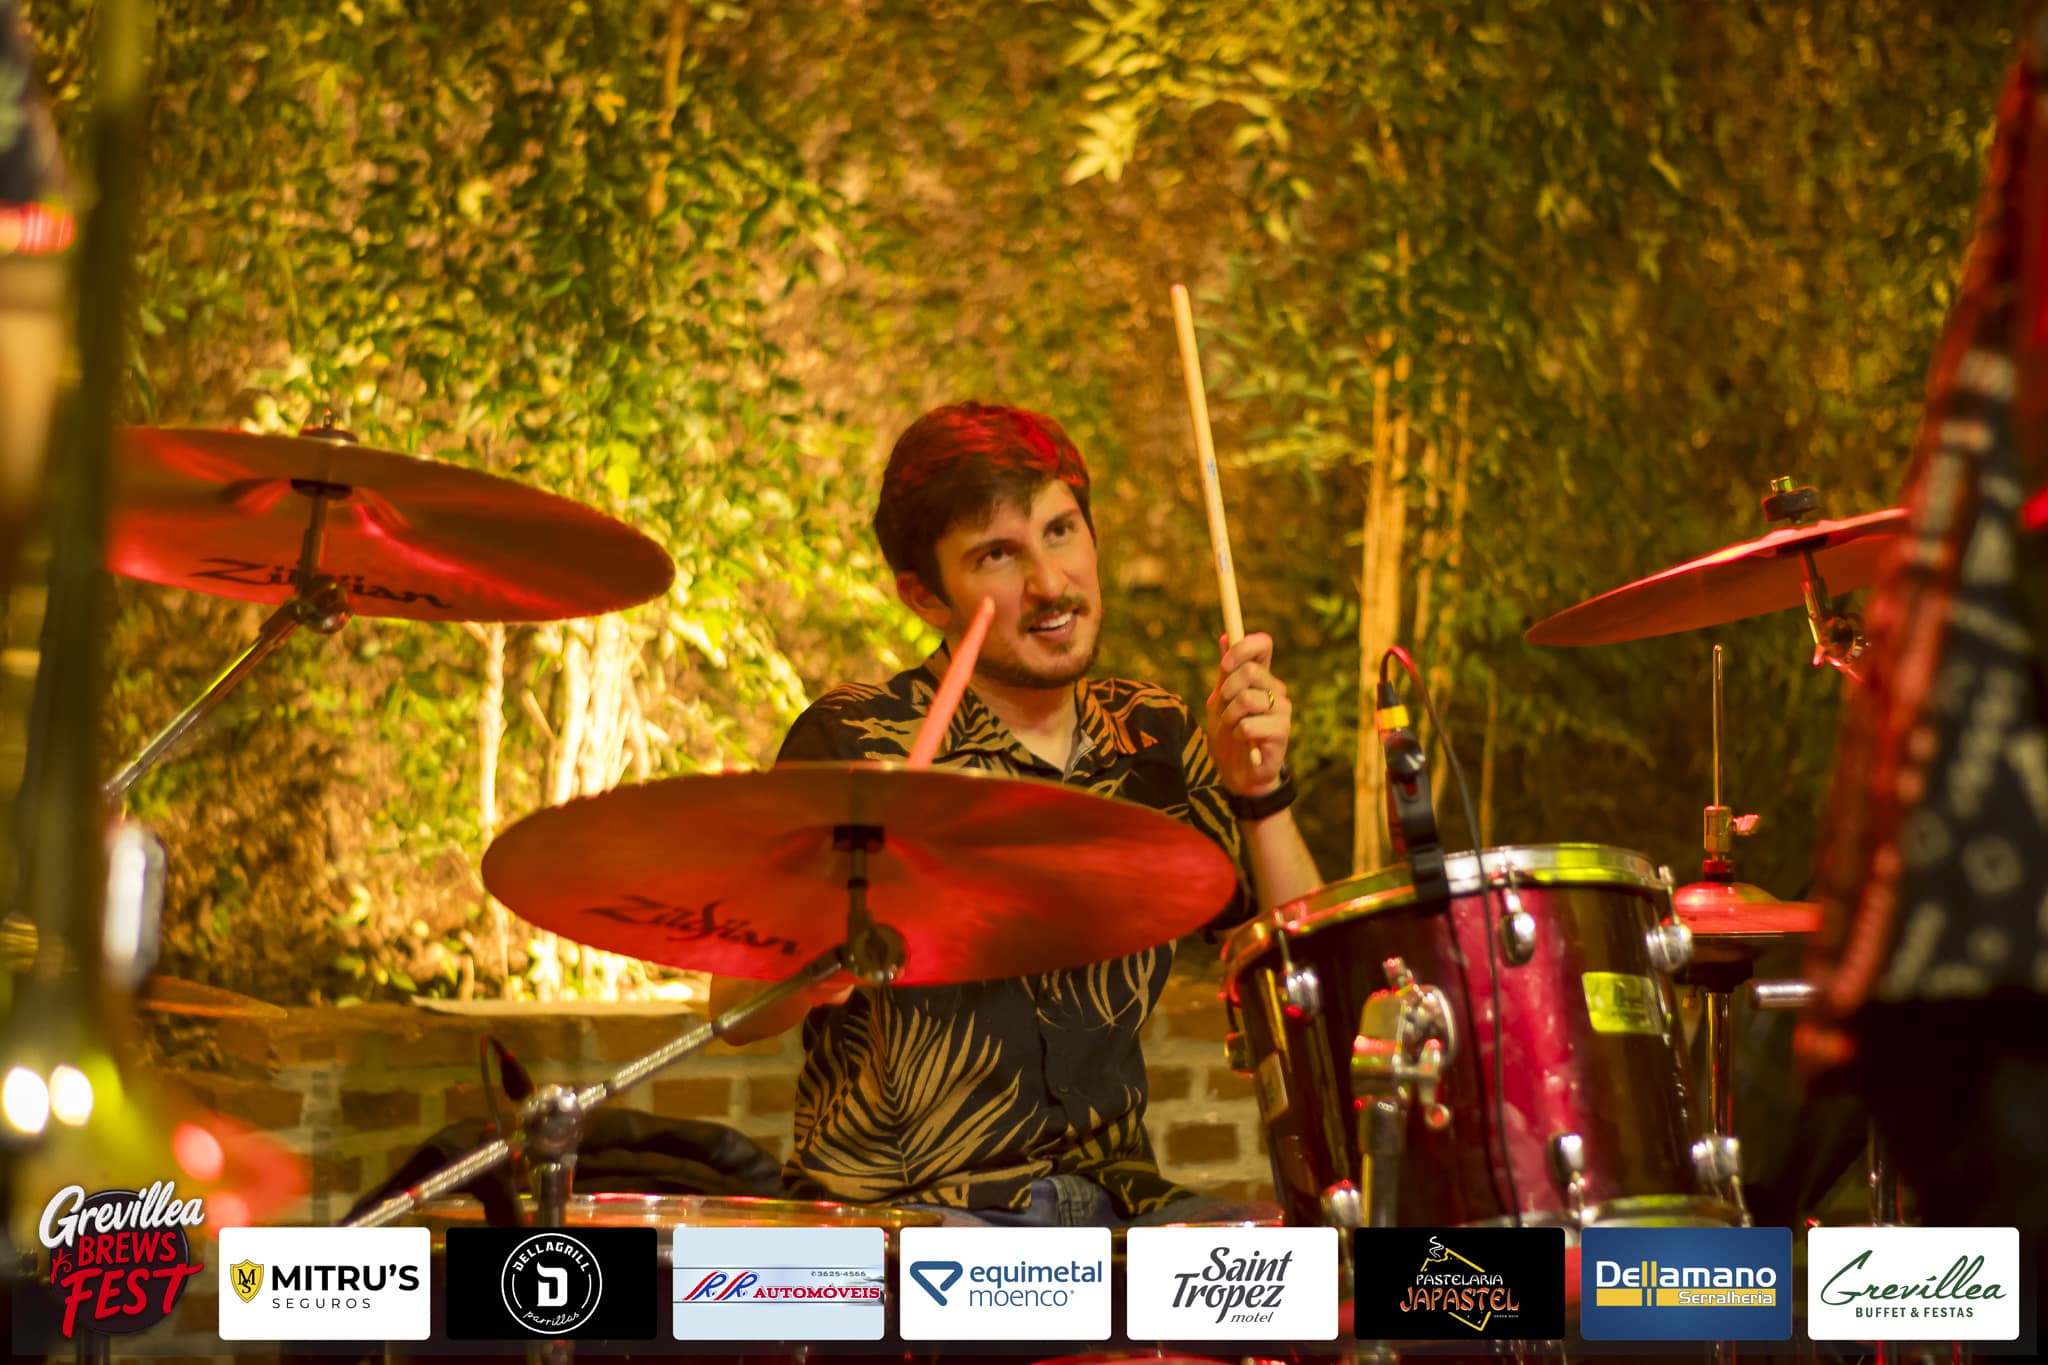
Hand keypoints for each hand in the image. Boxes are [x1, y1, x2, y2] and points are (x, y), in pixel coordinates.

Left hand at [1204, 631, 1292, 798]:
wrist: (1237, 773)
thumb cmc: (1229, 735)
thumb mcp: (1220, 701)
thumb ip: (1225, 672)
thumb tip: (1224, 637)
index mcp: (1262, 677)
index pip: (1263, 645)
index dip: (1243, 648)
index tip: (1226, 664)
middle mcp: (1277, 689)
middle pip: (1249, 672)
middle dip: (1226, 693)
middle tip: (1225, 711)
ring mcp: (1283, 709)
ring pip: (1245, 699)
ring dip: (1229, 718)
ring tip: (1233, 729)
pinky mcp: (1282, 731)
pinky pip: (1248, 725)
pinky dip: (1237, 735)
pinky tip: (1244, 743)